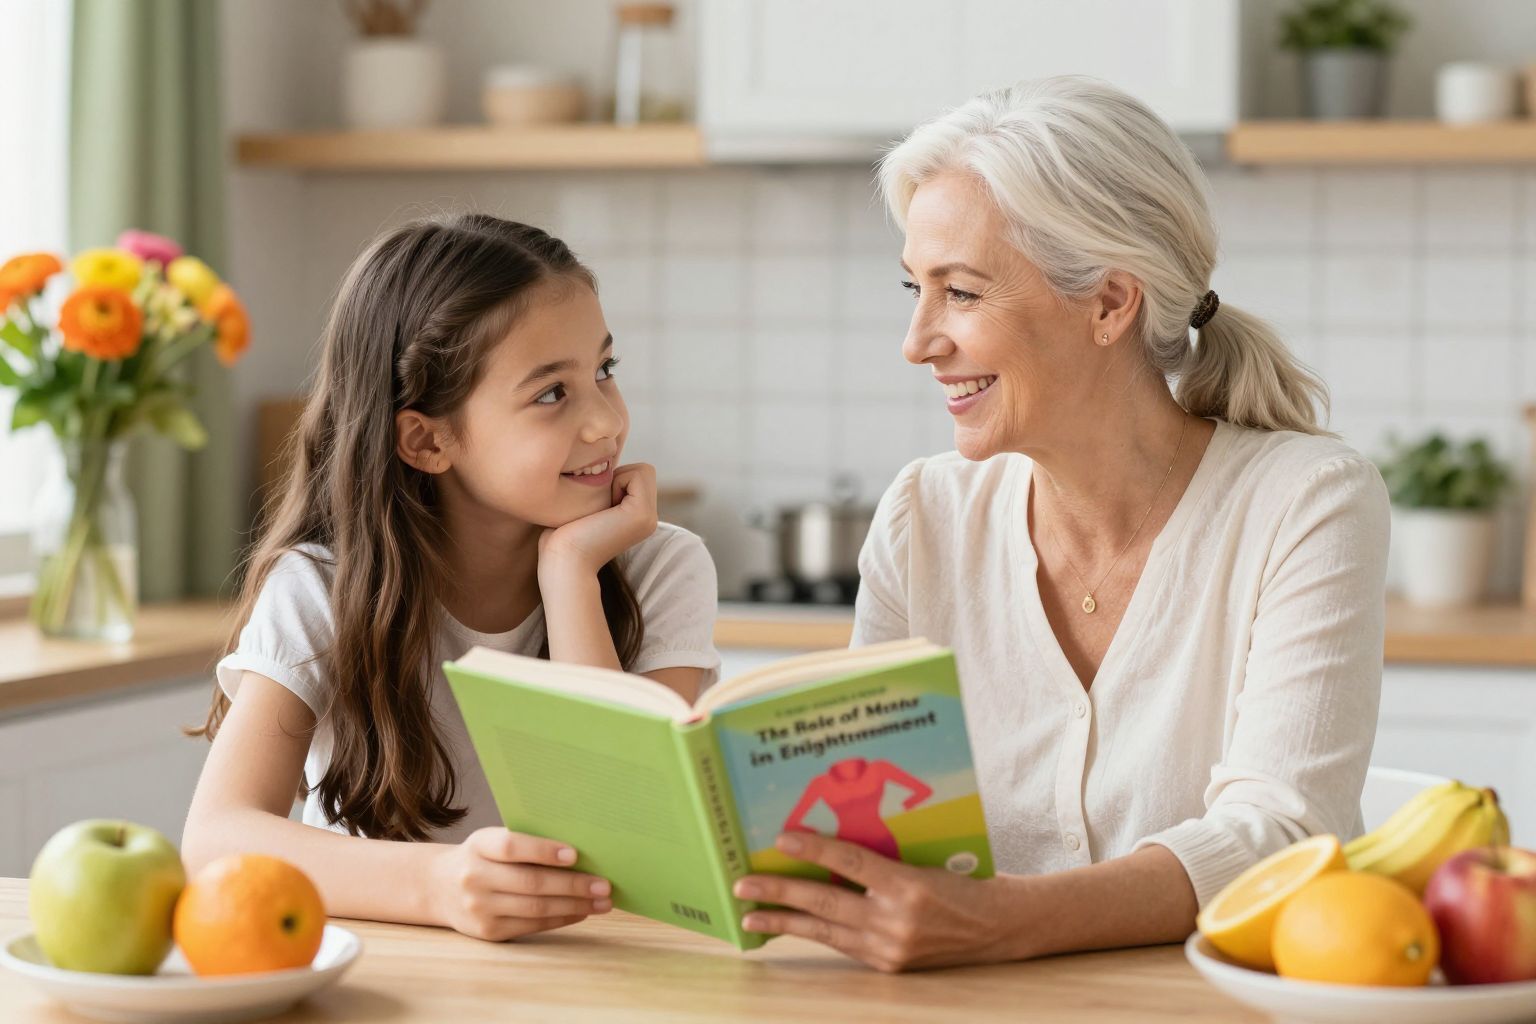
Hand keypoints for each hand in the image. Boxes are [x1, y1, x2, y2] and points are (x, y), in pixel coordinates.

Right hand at [427, 827, 611, 941]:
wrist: (439, 887)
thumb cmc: (483, 857)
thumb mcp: (492, 841)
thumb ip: (526, 843)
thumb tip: (583, 850)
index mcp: (479, 846)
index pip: (511, 847)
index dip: (543, 851)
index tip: (575, 854)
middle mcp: (474, 877)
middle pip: (530, 883)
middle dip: (573, 885)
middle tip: (604, 885)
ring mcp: (479, 908)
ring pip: (535, 908)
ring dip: (574, 906)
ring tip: (602, 902)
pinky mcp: (488, 932)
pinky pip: (532, 925)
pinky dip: (561, 919)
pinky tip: (581, 912)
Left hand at [538, 463, 657, 576]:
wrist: (563, 561)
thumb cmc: (562, 536)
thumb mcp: (587, 505)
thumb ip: (601, 490)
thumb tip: (598, 466)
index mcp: (639, 518)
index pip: (639, 474)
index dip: (614, 479)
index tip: (595, 506)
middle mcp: (650, 519)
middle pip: (644, 471)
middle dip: (617, 477)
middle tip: (598, 507)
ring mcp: (650, 518)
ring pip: (643, 470)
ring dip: (616, 480)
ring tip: (600, 509)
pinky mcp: (643, 515)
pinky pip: (638, 474)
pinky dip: (616, 482)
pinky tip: (602, 510)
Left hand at [732, 832, 1009, 971]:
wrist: (999, 926)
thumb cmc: (963, 881)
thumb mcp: (924, 860)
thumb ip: (881, 858)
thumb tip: (828, 845)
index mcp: (909, 885)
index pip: (851, 862)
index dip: (814, 849)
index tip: (782, 837)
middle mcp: (897, 919)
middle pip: (827, 901)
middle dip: (780, 891)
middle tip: (743, 884)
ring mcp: (891, 946)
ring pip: (826, 930)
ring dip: (784, 921)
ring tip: (751, 916)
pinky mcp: (889, 965)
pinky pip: (842, 945)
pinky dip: (814, 933)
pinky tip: (790, 926)